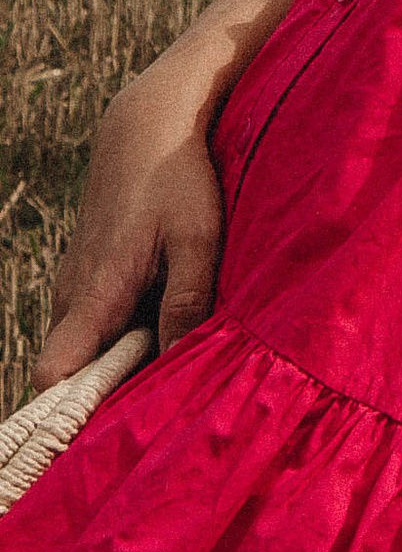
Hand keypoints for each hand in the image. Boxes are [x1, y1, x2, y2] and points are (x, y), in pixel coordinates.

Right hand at [34, 54, 227, 386]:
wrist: (147, 126)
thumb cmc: (178, 179)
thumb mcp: (199, 238)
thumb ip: (188, 302)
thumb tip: (176, 363)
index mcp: (96, 294)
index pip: (53, 374)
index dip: (71, 409)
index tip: (108, 425)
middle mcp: (73, 295)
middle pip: (68, 373)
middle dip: (102, 395)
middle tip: (154, 406)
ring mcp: (74, 284)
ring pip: (81, 348)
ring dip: (114, 363)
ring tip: (164, 368)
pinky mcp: (87, 275)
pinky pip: (90, 325)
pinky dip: (117, 337)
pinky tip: (159, 330)